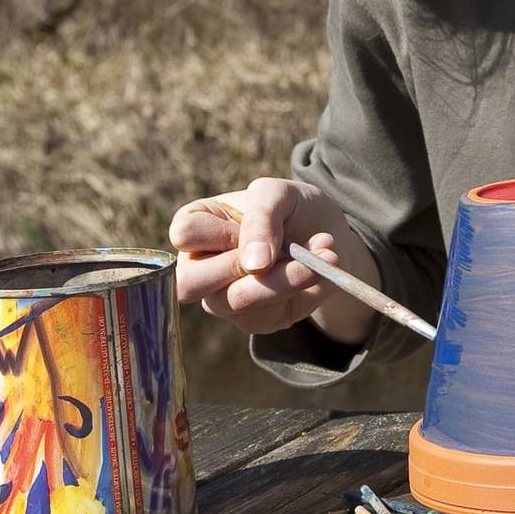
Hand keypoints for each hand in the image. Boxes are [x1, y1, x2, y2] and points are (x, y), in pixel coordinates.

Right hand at [168, 177, 379, 341]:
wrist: (330, 239)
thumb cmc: (292, 209)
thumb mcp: (278, 193)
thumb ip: (261, 217)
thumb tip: (253, 265)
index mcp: (197, 225)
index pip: (184, 234)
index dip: (219, 232)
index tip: (252, 222)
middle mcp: (200, 266)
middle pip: (189, 283)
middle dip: (236, 267)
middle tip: (277, 249)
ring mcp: (222, 298)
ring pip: (234, 301)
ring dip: (283, 277)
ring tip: (322, 253)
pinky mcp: (252, 320)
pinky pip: (266, 313)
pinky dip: (299, 286)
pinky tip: (320, 267)